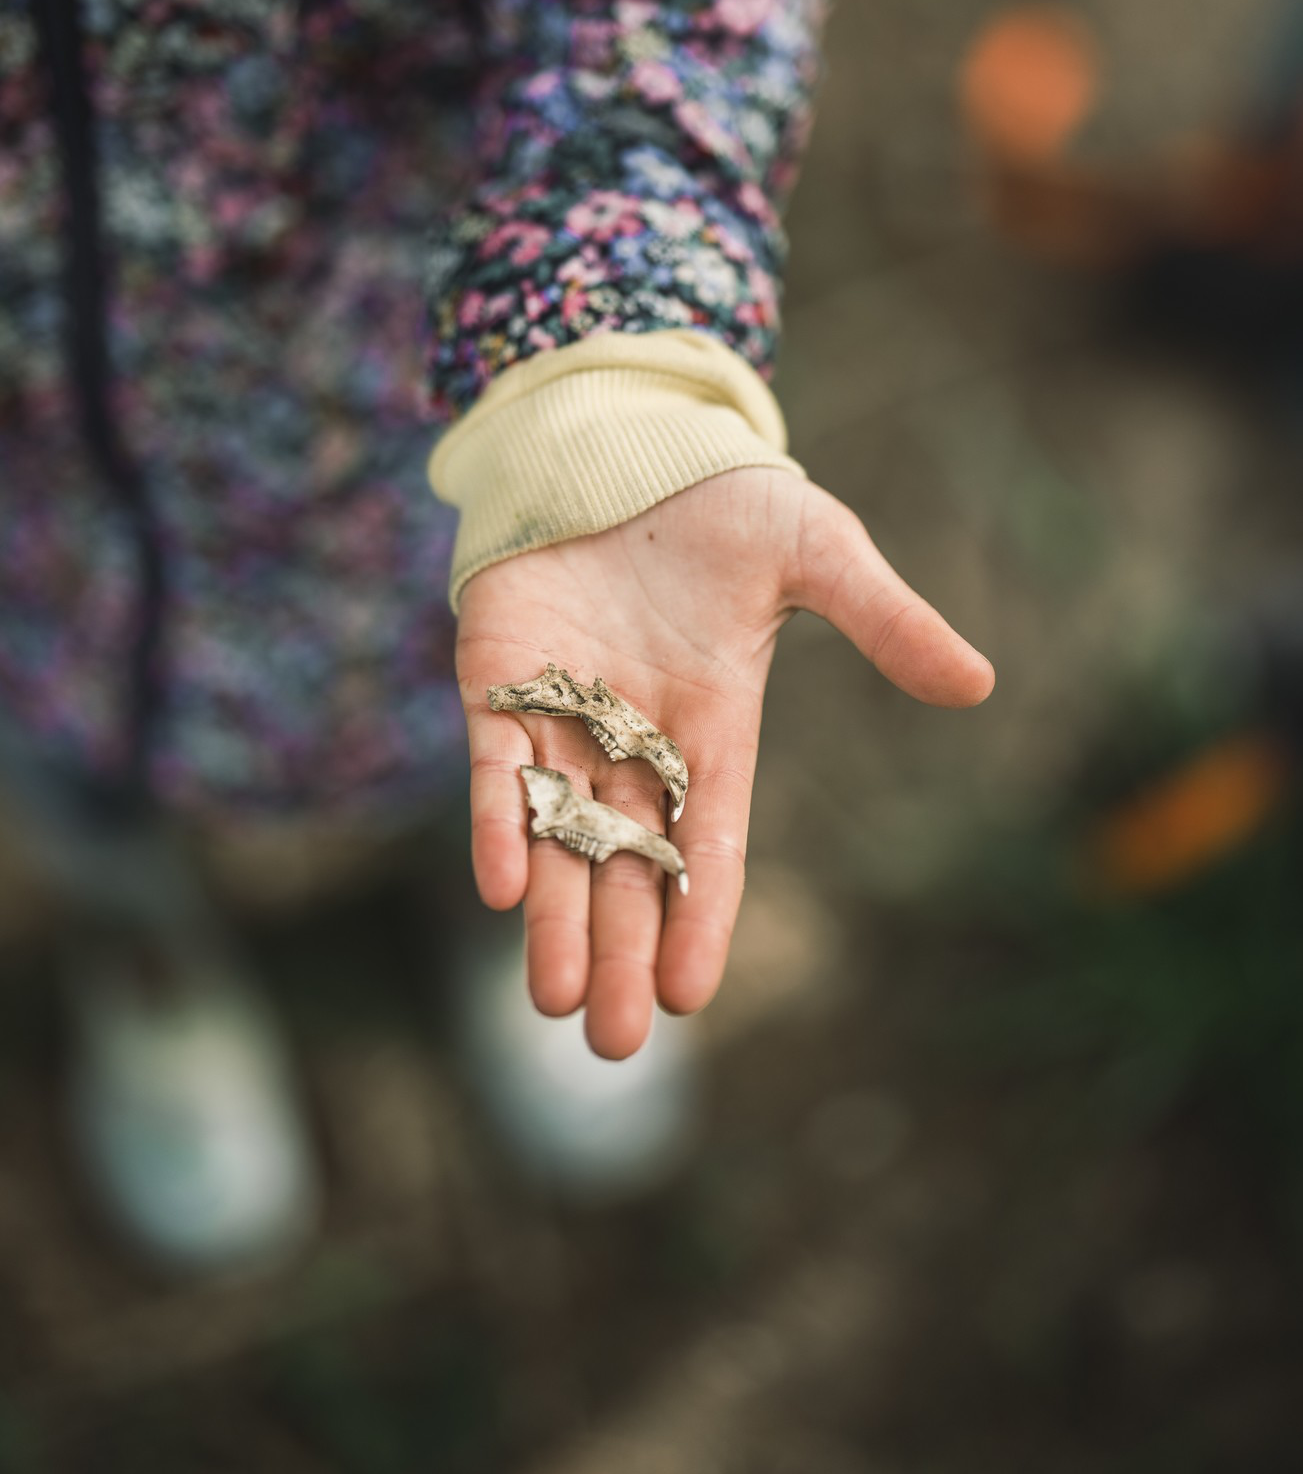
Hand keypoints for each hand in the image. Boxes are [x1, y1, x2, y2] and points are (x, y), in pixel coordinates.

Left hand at [456, 467, 992, 1059]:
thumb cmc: (725, 494)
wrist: (624, 429)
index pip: (705, 839)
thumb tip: (978, 683)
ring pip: (556, 835)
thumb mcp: (818, 550)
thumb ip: (884, 619)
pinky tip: (503, 889)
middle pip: (625, 863)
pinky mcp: (499, 676)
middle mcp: (634, 735)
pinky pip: (495, 765)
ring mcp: (561, 710)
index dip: (698, 914)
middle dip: (619, 949)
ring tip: (554, 1003)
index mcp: (713, 722)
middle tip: (612, 1044)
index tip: (691, 996)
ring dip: (554, 917)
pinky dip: (496, 823)